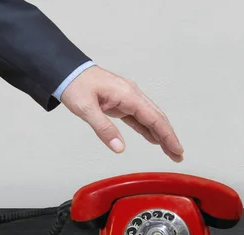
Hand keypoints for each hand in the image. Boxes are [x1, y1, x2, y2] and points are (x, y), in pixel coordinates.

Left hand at [60, 65, 183, 161]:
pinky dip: (148, 129)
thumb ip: (104, 129)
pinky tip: (153, 139)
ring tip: (170, 151)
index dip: (167, 136)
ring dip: (161, 135)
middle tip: (178, 155)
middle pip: (157, 119)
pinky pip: (139, 118)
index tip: (177, 149)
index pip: (154, 119)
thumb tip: (119, 147)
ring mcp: (128, 98)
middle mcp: (132, 95)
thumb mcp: (86, 108)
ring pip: (150, 118)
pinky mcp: (121, 102)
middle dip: (169, 138)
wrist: (65, 70)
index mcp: (128, 95)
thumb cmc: (74, 84)